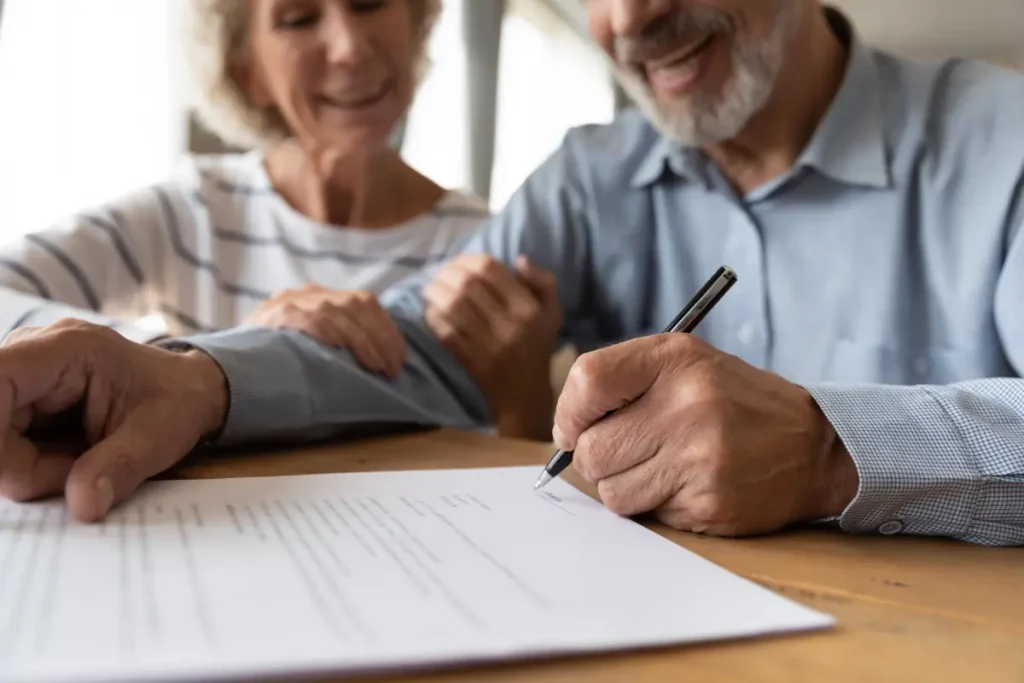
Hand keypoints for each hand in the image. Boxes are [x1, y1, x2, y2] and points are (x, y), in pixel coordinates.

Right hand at [0, 320, 227, 521]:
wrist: (187, 390)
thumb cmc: (176, 401)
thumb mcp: (158, 437)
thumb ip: (119, 468)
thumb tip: (82, 507)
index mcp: (67, 348)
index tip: (17, 476)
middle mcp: (33, 352)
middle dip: (21, 465)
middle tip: (75, 477)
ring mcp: (22, 375)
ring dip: (28, 469)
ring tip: (81, 464)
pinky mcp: (19, 398)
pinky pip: (4, 442)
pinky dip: (30, 465)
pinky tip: (69, 460)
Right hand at [245, 286, 404, 377]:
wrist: (221, 365)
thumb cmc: (271, 362)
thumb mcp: (306, 344)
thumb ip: (335, 342)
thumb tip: (380, 364)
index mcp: (319, 298)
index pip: (365, 302)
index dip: (388, 329)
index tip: (400, 357)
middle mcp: (308, 294)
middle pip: (360, 305)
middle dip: (383, 338)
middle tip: (394, 369)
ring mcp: (291, 301)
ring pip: (341, 312)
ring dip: (366, 342)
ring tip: (378, 368)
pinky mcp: (278, 313)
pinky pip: (314, 318)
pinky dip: (333, 333)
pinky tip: (345, 350)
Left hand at [423, 255, 561, 440]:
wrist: (524, 396)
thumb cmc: (537, 348)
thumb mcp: (552, 313)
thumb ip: (543, 283)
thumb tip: (519, 259)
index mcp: (528, 309)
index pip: (491, 270)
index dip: (468, 259)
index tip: (459, 262)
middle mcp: (509, 324)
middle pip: (467, 284)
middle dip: (446, 273)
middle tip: (439, 274)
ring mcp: (488, 344)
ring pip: (453, 306)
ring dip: (435, 293)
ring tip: (430, 289)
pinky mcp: (470, 360)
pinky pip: (445, 331)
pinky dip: (433, 317)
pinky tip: (431, 311)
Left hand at [553, 334, 858, 535]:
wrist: (814, 445)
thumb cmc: (734, 402)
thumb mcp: (685, 365)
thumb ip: (622, 382)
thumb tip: (564, 432)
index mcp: (675, 359)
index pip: (588, 381)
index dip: (569, 413)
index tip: (574, 428)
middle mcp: (688, 403)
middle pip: (591, 449)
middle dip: (596, 459)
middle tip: (625, 453)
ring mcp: (700, 456)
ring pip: (611, 491)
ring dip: (624, 487)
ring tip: (660, 468)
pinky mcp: (709, 501)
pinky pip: (647, 514)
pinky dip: (656, 506)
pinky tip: (687, 485)